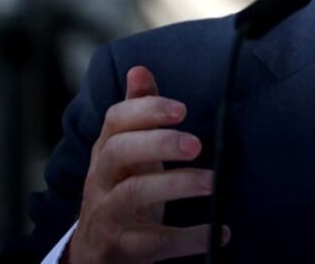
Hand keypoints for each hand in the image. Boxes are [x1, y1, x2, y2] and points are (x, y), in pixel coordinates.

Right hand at [66, 66, 227, 262]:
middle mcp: (100, 180)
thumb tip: (139, 69)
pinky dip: (190, 238)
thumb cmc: (120, 190)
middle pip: (118, 152)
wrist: (93, 251)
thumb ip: (137, 113)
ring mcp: (107, 215)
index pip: (115, 121)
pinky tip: (221, 232)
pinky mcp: (121, 249)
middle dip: (159, 143)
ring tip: (213, 182)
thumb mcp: (127, 152)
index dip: (146, 110)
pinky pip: (155, 242)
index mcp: (106, 152)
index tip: (182, 109)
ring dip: (177, 184)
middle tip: (197, 144)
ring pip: (133, 194)